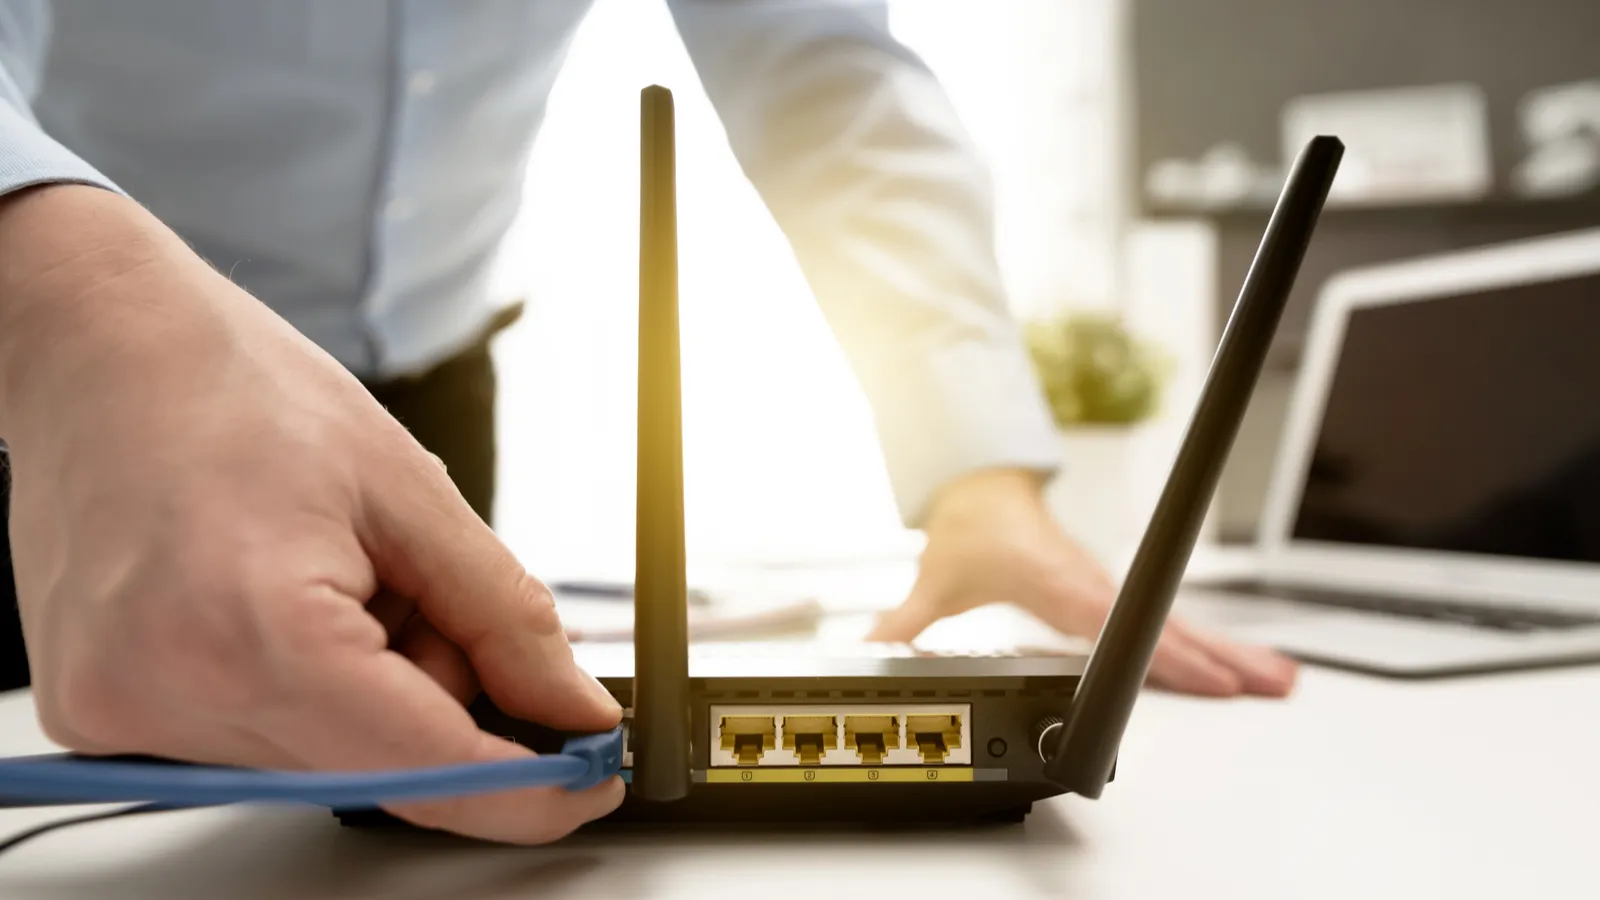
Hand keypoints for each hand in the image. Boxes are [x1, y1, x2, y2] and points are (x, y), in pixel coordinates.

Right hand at [0, 185, 621, 842]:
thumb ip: (507, 620)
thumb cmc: (237, 387)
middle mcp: (166, 696)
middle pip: (379, 767)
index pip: (425, 769)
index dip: (528, 787)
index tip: (591, 777)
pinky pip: (258, 739)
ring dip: (370, 687)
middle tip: (416, 585)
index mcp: (251, 632)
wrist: (99, 345)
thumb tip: (573, 712)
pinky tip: (281, 599)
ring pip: (326, 758)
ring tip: (331, 571)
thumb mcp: (411, 490)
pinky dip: (309, 686)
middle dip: (439, 694)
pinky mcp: (102, 713)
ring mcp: (120, 714)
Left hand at [865, 470, 1297, 696]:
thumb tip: (868, 650)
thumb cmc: (969, 529)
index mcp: (1058, 582)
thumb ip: (904, 622)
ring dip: (1233, 650)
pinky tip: (1245, 666)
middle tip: (1271, 686)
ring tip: (1281, 679)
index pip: (1116, 622)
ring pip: (1180, 621)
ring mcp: (1112, 586)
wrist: (984, 484)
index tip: (1200, 674)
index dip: (1158, 650)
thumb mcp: (935, 579)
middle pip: (1167, 624)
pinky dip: (1212, 642)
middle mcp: (1095, 583)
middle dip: (1220, 656)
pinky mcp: (1117, 592)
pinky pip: (1171, 619)